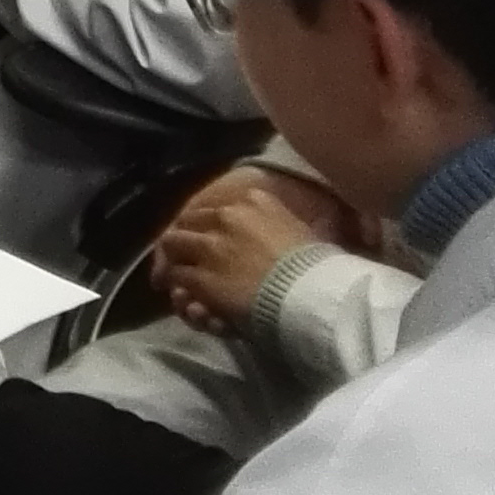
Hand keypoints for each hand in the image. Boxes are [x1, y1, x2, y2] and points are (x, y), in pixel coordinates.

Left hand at [151, 163, 364, 332]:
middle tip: (182, 253)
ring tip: (174, 271)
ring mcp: (209, 246)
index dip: (211, 223)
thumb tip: (321, 218)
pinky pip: (176, 275)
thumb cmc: (316, 266)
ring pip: (173, 244)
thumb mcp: (306, 232)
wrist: (309, 294)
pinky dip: (176, 284)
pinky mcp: (200, 276)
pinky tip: (182, 293)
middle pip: (190, 220)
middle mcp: (225, 216)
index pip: (218, 206)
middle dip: (186, 236)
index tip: (211, 234)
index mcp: (254, 200)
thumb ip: (292, 224)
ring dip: (174, 258)